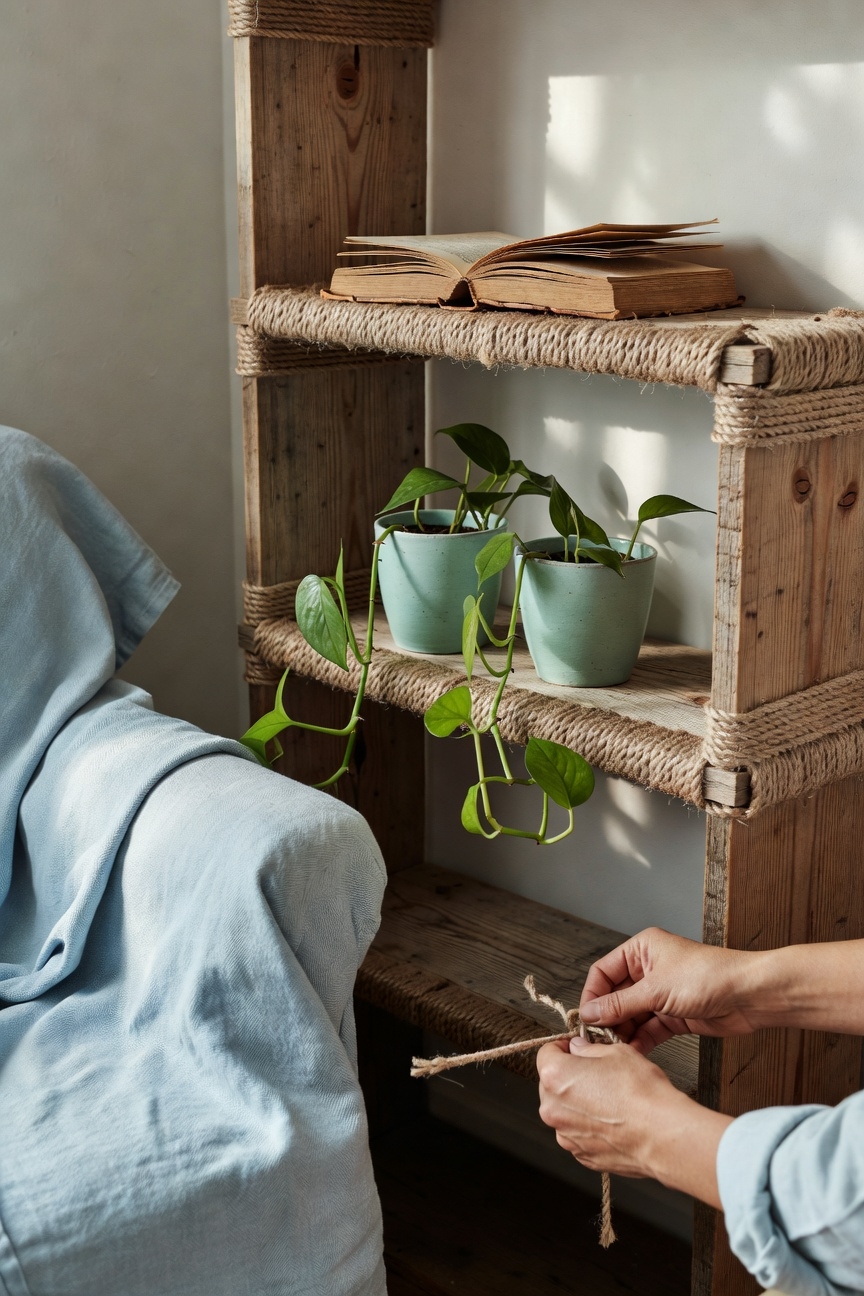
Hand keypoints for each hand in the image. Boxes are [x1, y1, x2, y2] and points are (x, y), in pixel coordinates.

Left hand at [536, 1036, 729, 1206]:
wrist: (663, 1135)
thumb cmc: (641, 1092)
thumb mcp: (616, 1052)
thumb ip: (589, 1049)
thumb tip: (580, 1049)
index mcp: (555, 1076)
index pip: (546, 1053)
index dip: (564, 1047)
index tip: (577, 1048)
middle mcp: (553, 1109)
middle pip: (552, 1084)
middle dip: (570, 1076)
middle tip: (597, 1073)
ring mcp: (566, 1136)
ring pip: (565, 1111)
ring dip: (579, 1103)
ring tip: (610, 1099)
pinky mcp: (582, 1156)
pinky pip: (579, 1134)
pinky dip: (590, 1126)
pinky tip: (614, 1120)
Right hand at [578, 927, 762, 1052]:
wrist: (750, 995)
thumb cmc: (708, 976)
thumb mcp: (656, 990)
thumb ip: (620, 1004)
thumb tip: (590, 1014)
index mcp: (642, 950)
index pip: (603, 972)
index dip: (592, 996)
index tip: (585, 1020)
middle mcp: (649, 970)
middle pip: (615, 996)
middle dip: (607, 1018)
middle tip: (597, 1040)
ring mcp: (662, 994)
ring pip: (631, 1015)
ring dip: (623, 1032)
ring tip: (614, 1050)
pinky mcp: (675, 1015)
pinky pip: (649, 1029)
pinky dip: (640, 1040)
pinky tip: (632, 1053)